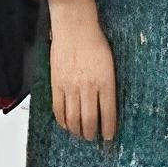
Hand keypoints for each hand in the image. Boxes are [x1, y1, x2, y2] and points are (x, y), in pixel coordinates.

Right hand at [46, 0, 118, 141]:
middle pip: (90, 120)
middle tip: (95, 138)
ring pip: (74, 118)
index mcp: (106, 81)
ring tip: (82, 135)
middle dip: (93, 133)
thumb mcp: (111, 64)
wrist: (75, 28)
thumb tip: (107, 105)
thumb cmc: (95, 42)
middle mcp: (89, 86)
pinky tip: (67, 125)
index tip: (110, 137)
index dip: (109, 128)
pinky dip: (63, 121)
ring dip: (78, 131)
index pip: (109, 113)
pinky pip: (58, 110)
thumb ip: (108, 85)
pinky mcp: (57, 84)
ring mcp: (71, 87)